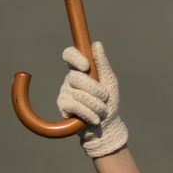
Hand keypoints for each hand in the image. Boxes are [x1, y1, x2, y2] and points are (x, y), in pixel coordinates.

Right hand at [58, 42, 127, 158]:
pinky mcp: (62, 106)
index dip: (75, 57)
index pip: (69, 54)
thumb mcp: (110, 82)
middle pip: (77, 77)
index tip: (86, 66)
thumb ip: (103, 64)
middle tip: (105, 99)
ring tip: (102, 111)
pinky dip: (89, 113)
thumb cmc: (109, 103)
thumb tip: (97, 44)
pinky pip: (75, 105)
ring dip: (97, 105)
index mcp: (81, 70)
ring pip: (79, 93)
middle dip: (96, 90)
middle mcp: (70, 79)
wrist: (106, 127)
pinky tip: (94, 119)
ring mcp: (65, 92)